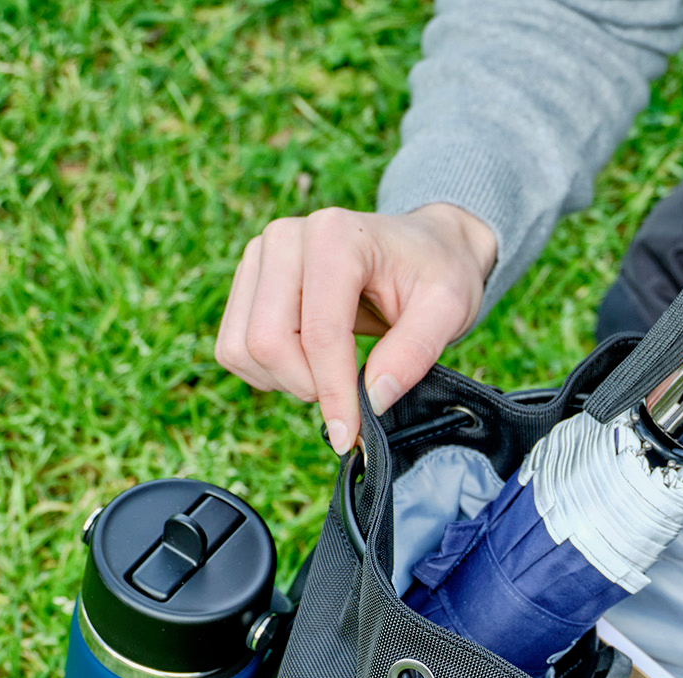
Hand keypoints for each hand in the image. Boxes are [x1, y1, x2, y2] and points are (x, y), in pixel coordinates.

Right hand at [214, 203, 498, 452]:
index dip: (334, 394)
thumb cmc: (439, 274)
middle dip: (308, 386)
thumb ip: (414, 353)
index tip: (351, 435)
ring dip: (285, 381)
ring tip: (333, 375)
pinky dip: (268, 372)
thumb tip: (373, 401)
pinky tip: (309, 365)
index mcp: (335, 237)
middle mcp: (285, 238)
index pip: (320, 333)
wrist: (425, 246)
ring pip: (242, 347)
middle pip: (268, 341)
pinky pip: (233, 346)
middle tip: (351, 394)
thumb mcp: (449, 310)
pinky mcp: (248, 279)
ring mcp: (259, 255)